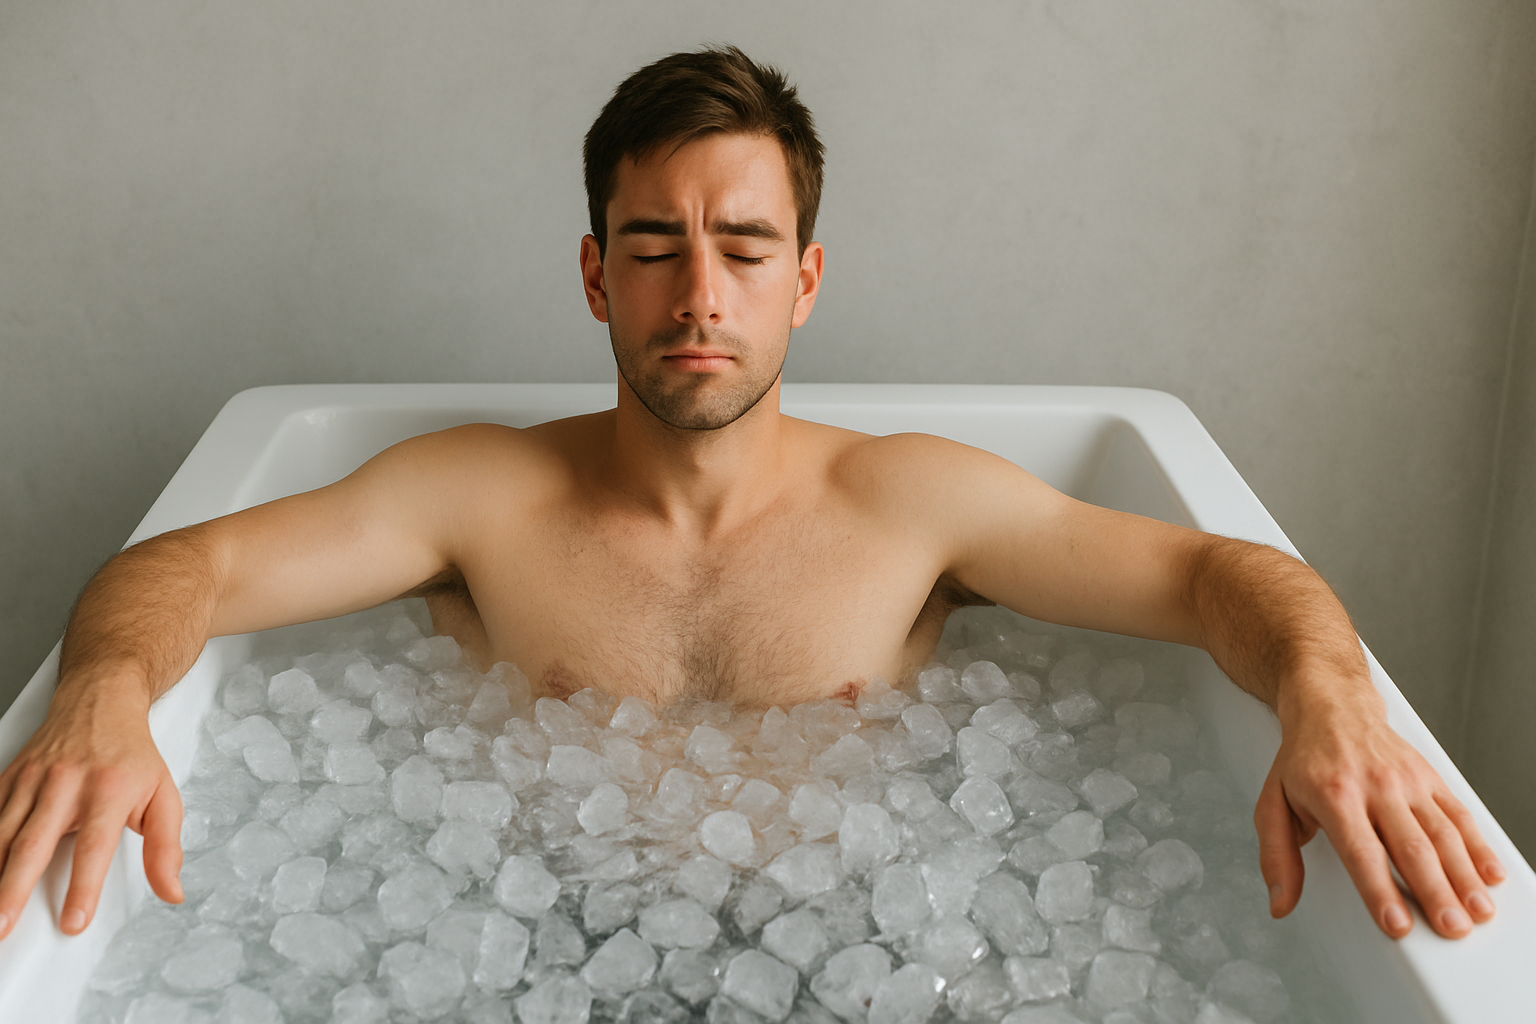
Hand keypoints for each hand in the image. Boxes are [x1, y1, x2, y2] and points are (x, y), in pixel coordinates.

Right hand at [0, 684, 182, 938]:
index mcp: (109, 792)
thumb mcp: (164, 796)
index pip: (95, 847)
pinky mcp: (9, 777)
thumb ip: (165, 848)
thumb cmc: (132, 755)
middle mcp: (66, 785)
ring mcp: (32, 781)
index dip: (83, 887)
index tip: (74, 921)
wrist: (101, 701)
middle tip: (4, 928)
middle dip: (14, 890)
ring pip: (2, 833)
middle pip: (34, 845)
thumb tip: (171, 891)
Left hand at [1255, 699, 1503, 938]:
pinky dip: (1479, 846)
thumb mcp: (1272, 803)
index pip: (1360, 850)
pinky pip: (1459, 814)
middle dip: (1434, 892)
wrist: (1331, 706)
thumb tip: (1280, 903)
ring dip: (1463, 876)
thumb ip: (1277, 856)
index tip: (1397, 923)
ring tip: (1476, 911)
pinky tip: (1489, 875)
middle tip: (1451, 928)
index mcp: (1333, 794)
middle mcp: (1375, 786)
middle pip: (1411, 847)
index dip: (1380, 890)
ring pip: (1442, 834)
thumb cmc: (1304, 760)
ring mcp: (1407, 781)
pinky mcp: (1429, 777)